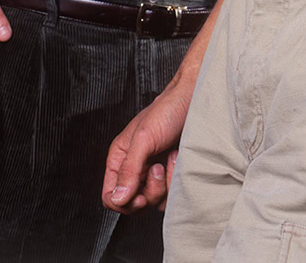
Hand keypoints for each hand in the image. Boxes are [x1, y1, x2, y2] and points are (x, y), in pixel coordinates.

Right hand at [102, 76, 194, 213]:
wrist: (194, 101)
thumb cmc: (168, 111)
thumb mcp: (144, 138)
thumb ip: (129, 169)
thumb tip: (118, 198)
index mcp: (120, 158)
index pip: (110, 196)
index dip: (123, 203)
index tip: (140, 196)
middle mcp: (134, 169)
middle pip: (133, 204)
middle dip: (149, 192)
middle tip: (158, 168)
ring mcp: (153, 174)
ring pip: (153, 203)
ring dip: (165, 183)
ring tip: (170, 157)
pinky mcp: (170, 175)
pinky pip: (170, 195)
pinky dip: (175, 180)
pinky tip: (178, 158)